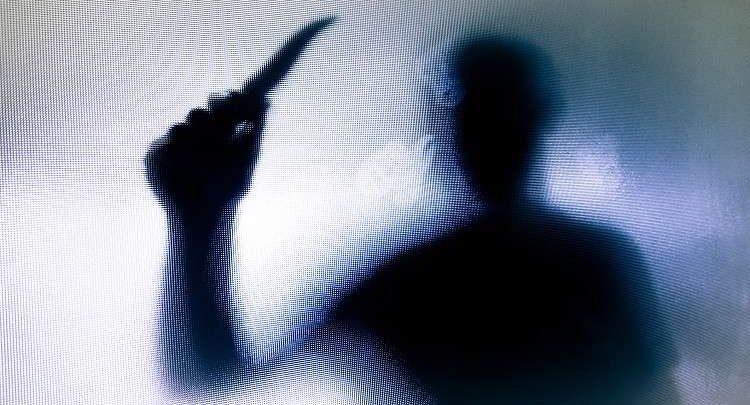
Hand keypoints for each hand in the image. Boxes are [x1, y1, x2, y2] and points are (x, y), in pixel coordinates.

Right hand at [145, 90, 267, 221]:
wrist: (204, 216)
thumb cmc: (229, 190)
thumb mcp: (247, 158)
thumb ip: (254, 130)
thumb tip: (266, 103)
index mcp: (218, 136)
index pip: (220, 110)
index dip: (227, 103)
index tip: (234, 99)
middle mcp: (196, 139)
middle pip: (199, 114)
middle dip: (207, 116)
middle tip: (217, 120)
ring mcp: (176, 147)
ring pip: (180, 128)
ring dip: (191, 135)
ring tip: (203, 154)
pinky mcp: (157, 158)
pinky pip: (164, 146)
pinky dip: (174, 153)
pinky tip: (185, 168)